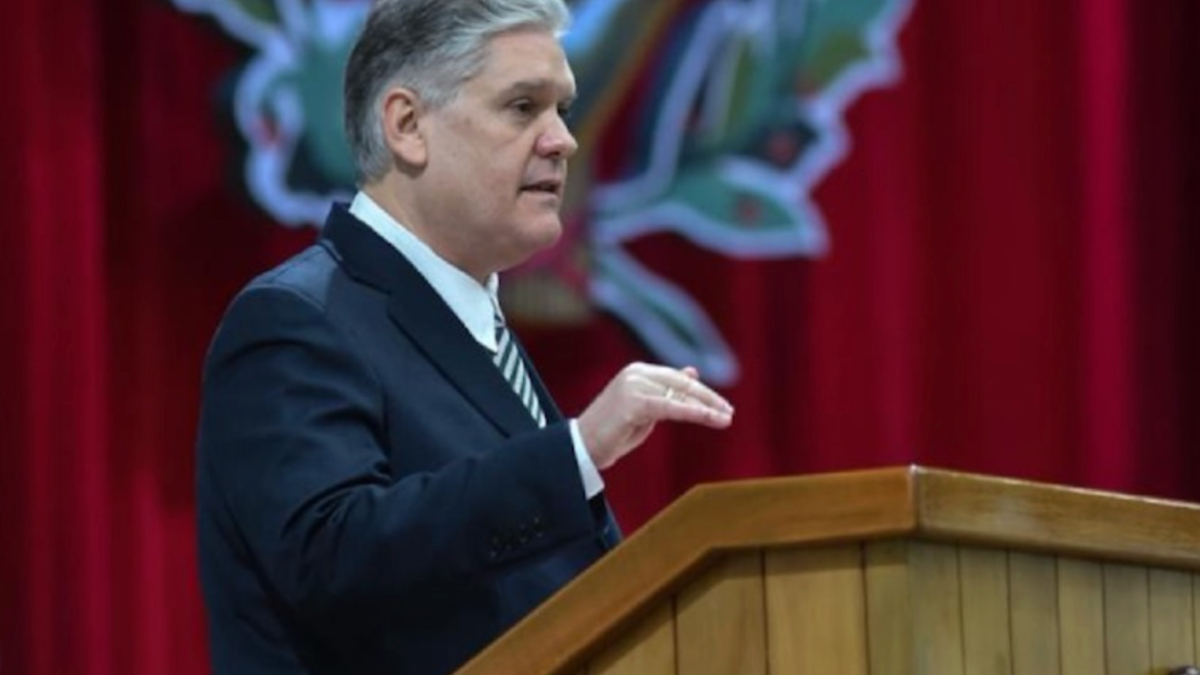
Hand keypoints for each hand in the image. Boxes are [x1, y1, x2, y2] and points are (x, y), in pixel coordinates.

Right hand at [576, 362, 733, 469]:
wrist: (582, 448)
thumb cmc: (614, 432)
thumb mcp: (647, 410)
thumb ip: (668, 392)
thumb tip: (692, 373)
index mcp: (638, 372)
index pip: (678, 379)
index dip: (702, 393)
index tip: (723, 407)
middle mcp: (636, 373)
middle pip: (682, 384)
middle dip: (709, 399)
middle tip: (728, 413)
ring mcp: (633, 385)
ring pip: (679, 395)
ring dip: (706, 408)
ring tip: (725, 419)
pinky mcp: (633, 402)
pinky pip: (671, 406)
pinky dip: (693, 412)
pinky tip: (710, 419)